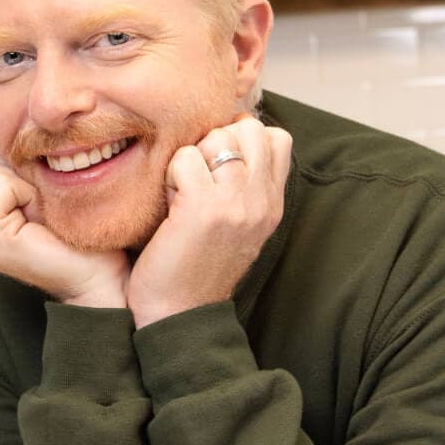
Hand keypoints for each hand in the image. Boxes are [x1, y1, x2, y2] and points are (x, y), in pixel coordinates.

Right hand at [0, 148, 129, 307]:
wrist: (102, 280)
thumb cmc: (86, 239)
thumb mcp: (46, 195)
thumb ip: (20, 171)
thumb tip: (13, 128)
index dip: (16, 168)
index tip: (42, 203)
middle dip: (15, 173)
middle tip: (42, 209)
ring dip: (22, 182)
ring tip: (42, 215)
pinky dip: (25, 192)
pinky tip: (41, 221)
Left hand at [127, 116, 292, 328]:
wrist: (179, 316)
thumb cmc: (195, 271)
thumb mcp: (237, 229)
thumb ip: (244, 190)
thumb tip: (231, 139)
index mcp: (272, 205)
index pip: (275, 138)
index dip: (240, 138)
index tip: (215, 167)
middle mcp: (261, 201)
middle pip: (248, 128)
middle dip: (215, 141)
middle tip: (196, 178)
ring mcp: (236, 203)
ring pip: (217, 138)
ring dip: (191, 158)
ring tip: (181, 193)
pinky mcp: (203, 208)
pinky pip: (185, 158)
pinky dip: (171, 174)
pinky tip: (169, 204)